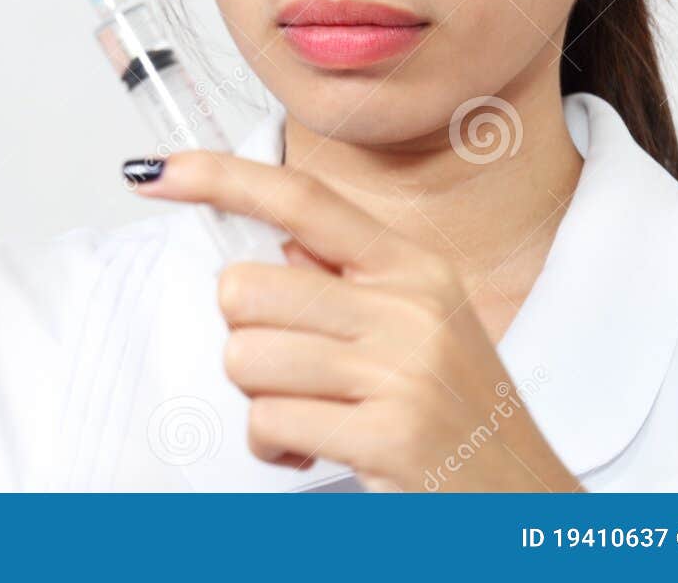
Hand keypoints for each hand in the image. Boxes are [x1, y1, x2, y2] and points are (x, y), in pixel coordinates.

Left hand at [126, 151, 582, 491]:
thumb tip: (255, 241)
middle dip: (246, 338)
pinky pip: (269, 419)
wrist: (521, 505)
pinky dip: (274, 445)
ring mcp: (403, 368)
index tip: (156, 171)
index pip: (301, 196)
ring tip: (311, 415)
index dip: (219, 177)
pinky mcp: (389, 433)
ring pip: (246, 356)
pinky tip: (315, 449)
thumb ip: (341, 280)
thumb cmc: (449, 413)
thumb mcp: (413, 324)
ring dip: (260, 399)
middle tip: (294, 373)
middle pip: (246, 288)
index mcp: (411, 265)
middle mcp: (410, 305)